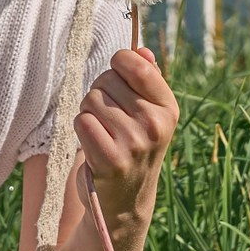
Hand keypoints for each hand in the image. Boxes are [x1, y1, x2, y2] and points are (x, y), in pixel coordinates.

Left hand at [74, 46, 178, 217]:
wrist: (125, 200)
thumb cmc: (133, 147)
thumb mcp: (149, 114)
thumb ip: (147, 79)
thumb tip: (141, 49)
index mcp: (168, 108)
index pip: (135, 64)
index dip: (117, 65)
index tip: (117, 79)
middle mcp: (155, 125)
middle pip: (106, 80)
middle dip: (100, 93)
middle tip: (110, 118)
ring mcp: (133, 143)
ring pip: (91, 100)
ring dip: (89, 113)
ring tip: (102, 132)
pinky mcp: (109, 159)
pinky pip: (82, 121)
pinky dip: (81, 129)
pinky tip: (93, 144)